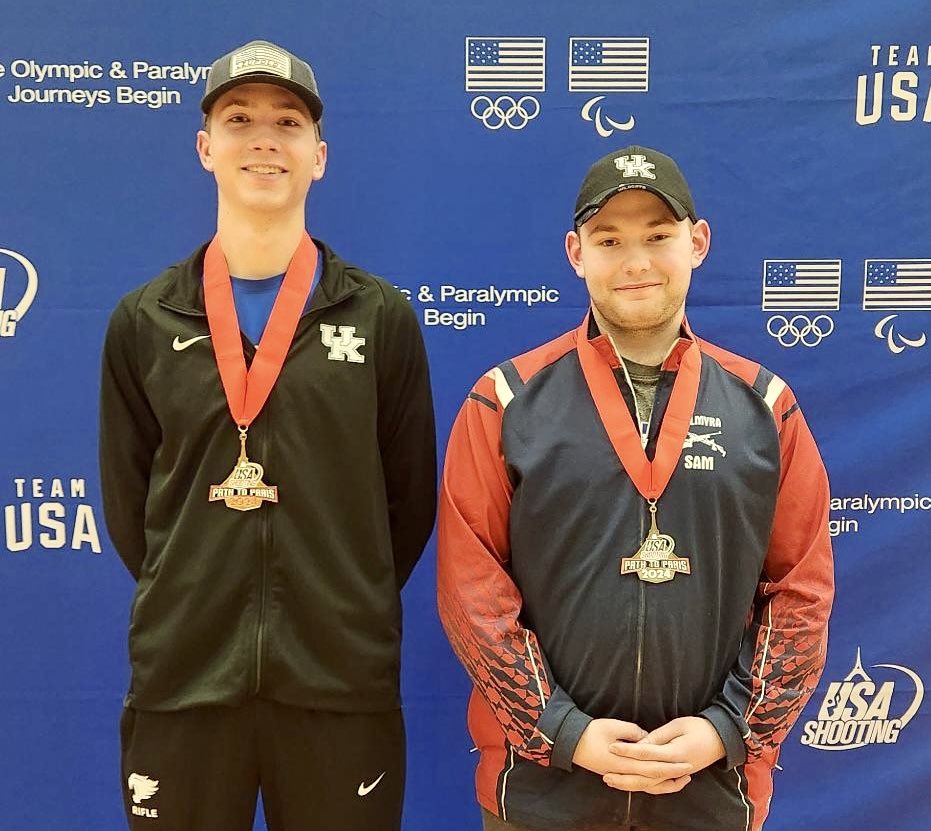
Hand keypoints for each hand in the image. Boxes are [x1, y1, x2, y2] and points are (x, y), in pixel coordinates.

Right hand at [572, 718, 692, 793]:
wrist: (572, 742)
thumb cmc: (591, 732)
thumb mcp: (613, 726)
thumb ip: (634, 733)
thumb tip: (648, 739)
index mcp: (624, 762)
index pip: (653, 766)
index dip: (671, 765)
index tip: (686, 762)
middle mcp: (624, 773)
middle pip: (653, 778)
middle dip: (672, 775)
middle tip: (689, 771)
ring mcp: (620, 775)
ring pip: (646, 785)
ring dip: (664, 783)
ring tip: (680, 779)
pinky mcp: (617, 774)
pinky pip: (638, 783)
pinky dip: (651, 784)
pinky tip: (660, 781)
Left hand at [604, 716, 725, 793]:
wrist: (720, 740)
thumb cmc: (699, 728)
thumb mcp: (678, 725)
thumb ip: (658, 736)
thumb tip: (640, 743)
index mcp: (675, 752)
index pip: (646, 752)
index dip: (628, 750)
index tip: (611, 747)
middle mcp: (675, 768)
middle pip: (645, 775)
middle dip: (624, 775)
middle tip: (605, 774)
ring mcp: (676, 774)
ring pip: (651, 785)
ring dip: (631, 784)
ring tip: (613, 782)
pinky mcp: (677, 776)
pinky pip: (659, 786)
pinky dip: (645, 787)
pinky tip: (632, 785)